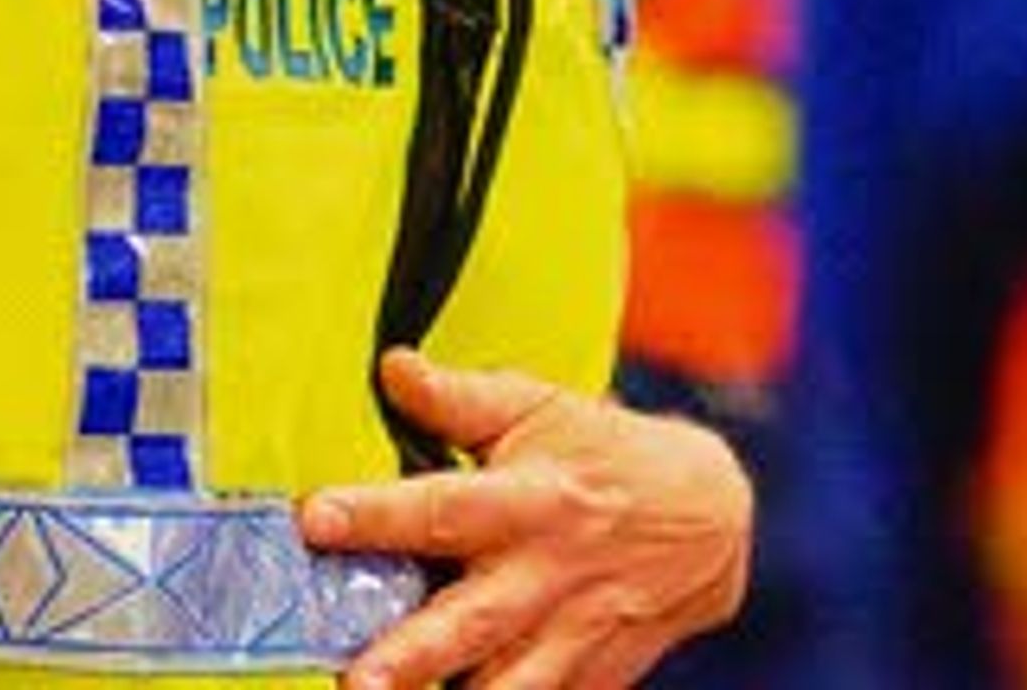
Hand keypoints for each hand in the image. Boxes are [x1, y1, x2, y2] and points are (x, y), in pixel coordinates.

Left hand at [298, 346, 752, 689]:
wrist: (711, 517)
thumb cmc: (607, 455)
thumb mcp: (541, 407)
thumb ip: (462, 398)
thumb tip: (394, 368)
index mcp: (530, 498)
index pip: (443, 505)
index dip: (377, 512)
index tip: (315, 518)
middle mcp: (548, 571)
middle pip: (473, 620)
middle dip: (413, 655)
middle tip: (356, 679)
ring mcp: (574, 633)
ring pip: (510, 683)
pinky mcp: (594, 675)